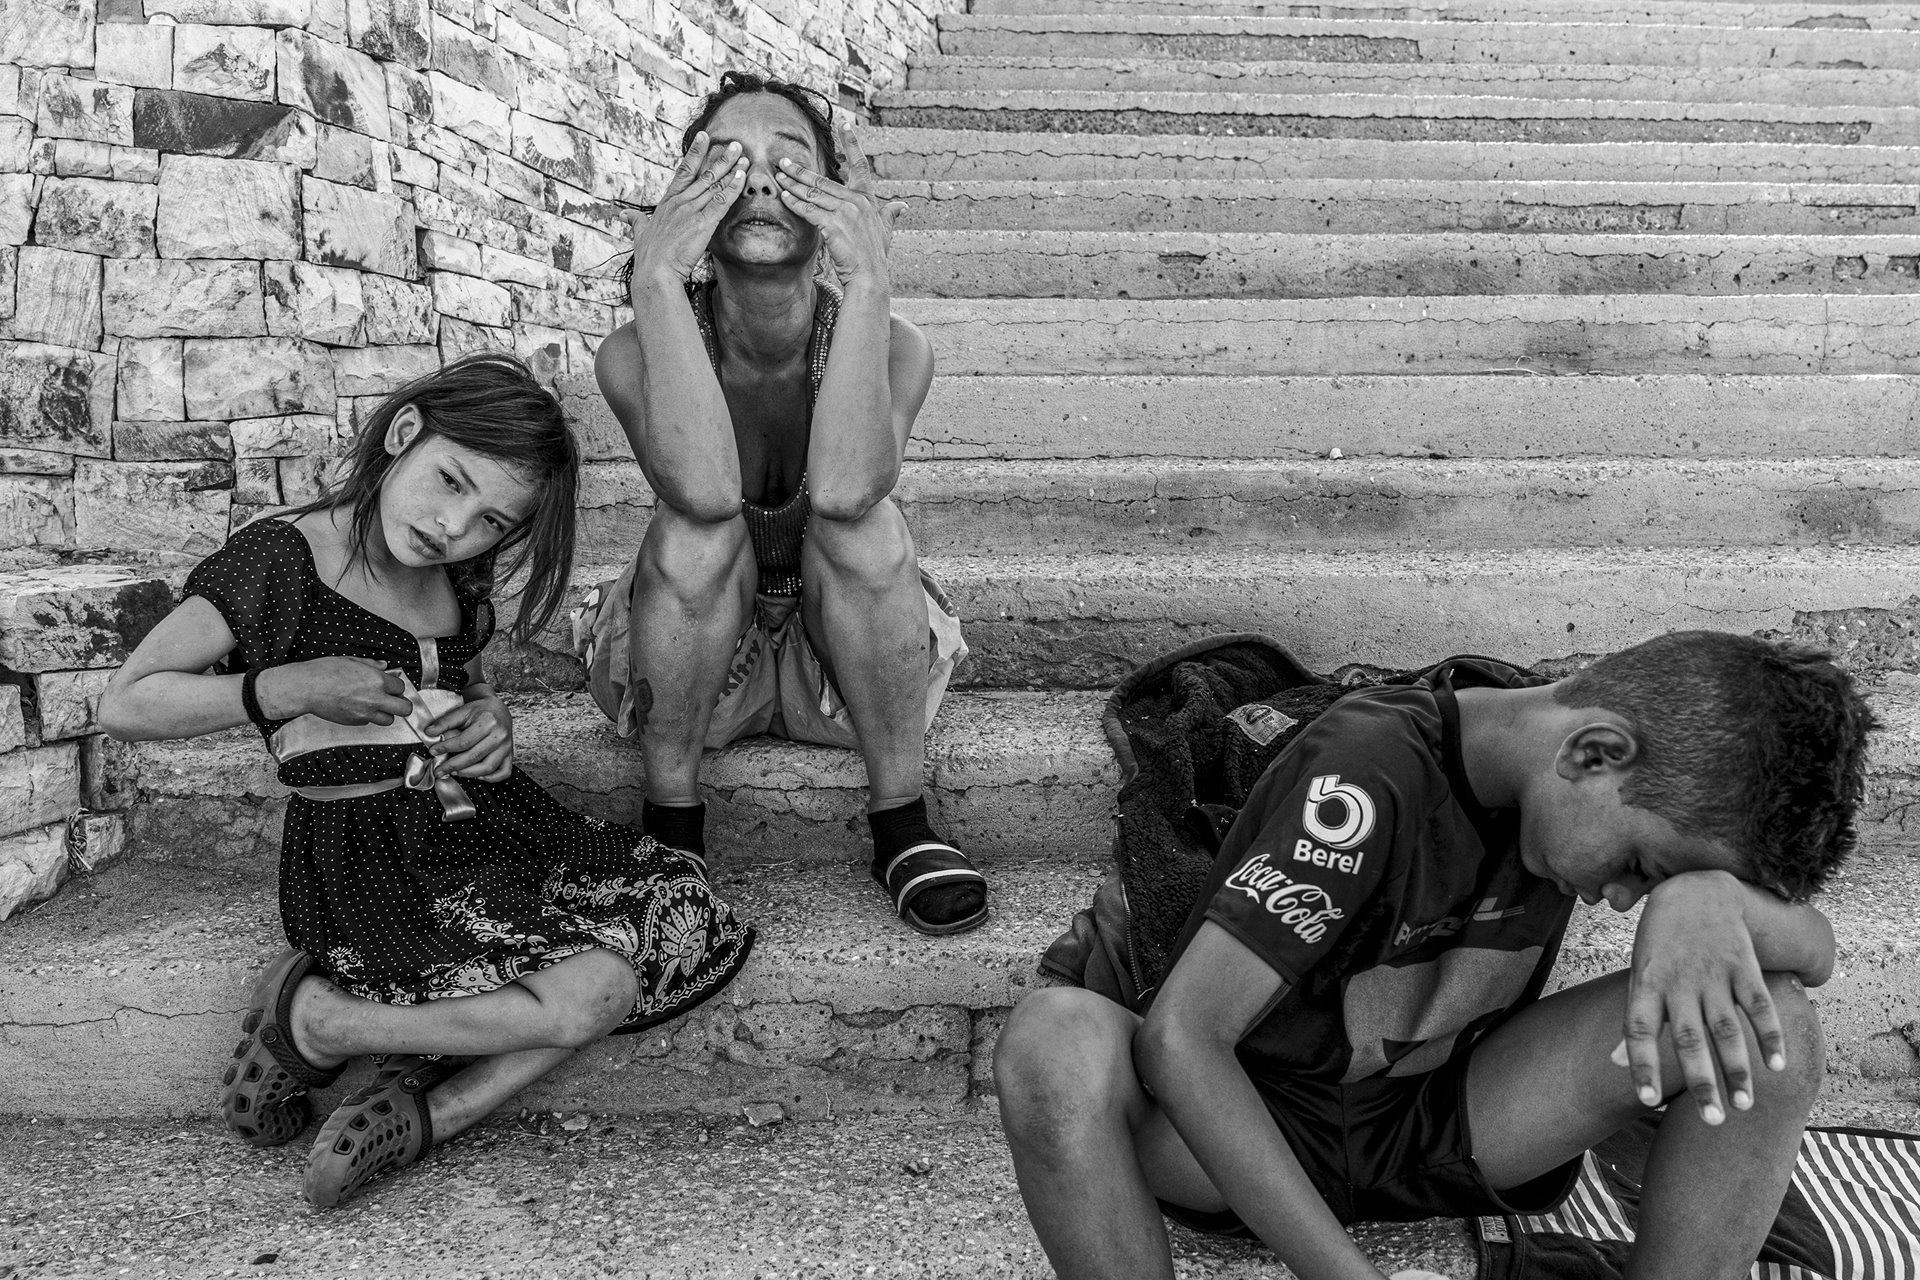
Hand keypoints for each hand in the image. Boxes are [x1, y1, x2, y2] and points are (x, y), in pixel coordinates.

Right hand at [262, 656, 413, 725]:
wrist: (306, 688)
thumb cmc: (324, 672)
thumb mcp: (351, 661)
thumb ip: (371, 665)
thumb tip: (383, 665)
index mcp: (377, 680)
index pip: (401, 687)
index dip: (396, 686)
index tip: (391, 685)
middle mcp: (375, 698)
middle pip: (404, 708)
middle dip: (402, 703)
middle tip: (394, 699)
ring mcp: (365, 713)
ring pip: (389, 720)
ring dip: (386, 713)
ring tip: (376, 704)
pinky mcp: (355, 722)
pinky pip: (370, 722)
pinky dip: (368, 717)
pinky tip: (358, 707)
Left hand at [426, 693, 513, 782]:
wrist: (498, 709)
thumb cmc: (480, 711)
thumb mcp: (463, 711)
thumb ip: (445, 722)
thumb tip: (429, 732)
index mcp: (488, 722)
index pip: (464, 741)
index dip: (446, 748)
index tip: (433, 751)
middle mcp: (500, 735)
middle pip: (474, 756)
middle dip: (453, 766)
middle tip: (439, 770)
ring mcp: (506, 746)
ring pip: (488, 767)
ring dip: (468, 773)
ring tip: (454, 773)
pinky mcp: (510, 754)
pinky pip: (504, 772)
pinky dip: (491, 778)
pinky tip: (478, 776)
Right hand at [631, 130, 746, 286]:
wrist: (655, 272)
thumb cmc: (649, 256)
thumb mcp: (640, 233)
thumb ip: (635, 221)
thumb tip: (622, 215)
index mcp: (668, 202)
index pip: (683, 171)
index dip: (695, 153)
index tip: (704, 137)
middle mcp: (679, 202)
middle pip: (703, 174)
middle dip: (720, 158)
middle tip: (734, 143)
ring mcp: (690, 211)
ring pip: (714, 185)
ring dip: (730, 169)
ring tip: (743, 155)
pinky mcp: (702, 224)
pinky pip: (720, 202)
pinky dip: (732, 188)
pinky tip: (742, 177)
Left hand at [774, 126, 903, 286]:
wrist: (870, 275)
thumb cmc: (876, 254)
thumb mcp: (886, 231)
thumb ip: (891, 214)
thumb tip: (903, 206)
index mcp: (868, 199)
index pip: (860, 165)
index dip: (853, 143)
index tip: (845, 124)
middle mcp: (857, 201)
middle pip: (824, 180)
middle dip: (801, 171)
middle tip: (784, 161)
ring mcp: (844, 212)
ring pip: (813, 193)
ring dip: (793, 183)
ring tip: (778, 175)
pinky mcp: (832, 225)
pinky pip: (808, 210)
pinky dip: (794, 203)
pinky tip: (783, 196)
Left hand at [1616, 871, 1787, 1125]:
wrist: (1696, 892)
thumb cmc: (1662, 946)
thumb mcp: (1640, 977)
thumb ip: (1635, 1022)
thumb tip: (1613, 1063)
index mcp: (1646, 986)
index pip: (1638, 1031)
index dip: (1641, 1065)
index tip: (1648, 1101)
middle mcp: (1679, 983)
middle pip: (1688, 1039)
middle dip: (1701, 1082)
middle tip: (1712, 1121)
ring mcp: (1713, 974)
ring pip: (1727, 1029)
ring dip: (1737, 1069)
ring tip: (1744, 1105)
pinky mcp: (1743, 966)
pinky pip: (1759, 1006)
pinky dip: (1770, 1035)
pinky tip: (1777, 1065)